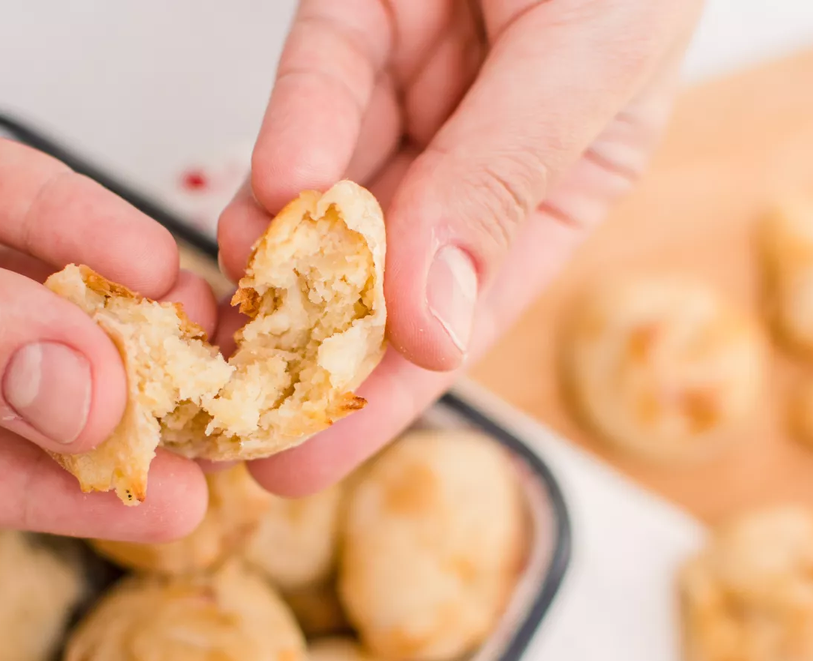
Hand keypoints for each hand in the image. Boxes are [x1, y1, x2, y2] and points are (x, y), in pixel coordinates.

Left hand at [218, 0, 702, 493]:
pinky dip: (286, 137)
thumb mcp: (588, 62)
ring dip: (271, 258)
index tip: (299, 464)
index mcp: (553, 195)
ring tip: (233, 310)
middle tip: (223, 420)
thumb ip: (502, 189)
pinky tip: (266, 194)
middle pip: (375, 277)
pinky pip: (313, 93)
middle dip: (298, 353)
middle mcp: (475, 161)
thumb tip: (430, 327)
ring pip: (324, 200)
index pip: (457, 320)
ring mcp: (409, 96)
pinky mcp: (354, 27)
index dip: (378, 400)